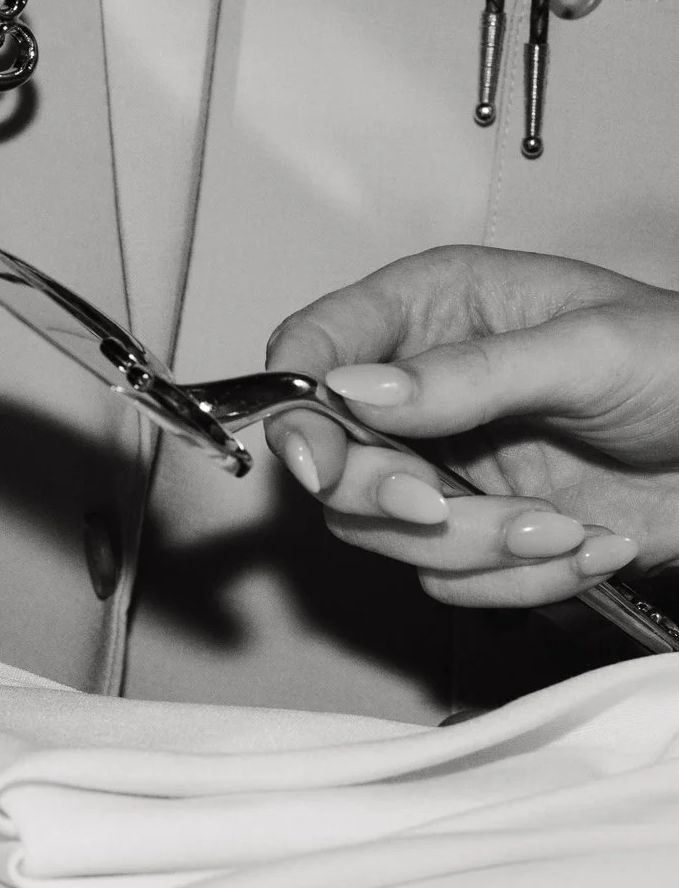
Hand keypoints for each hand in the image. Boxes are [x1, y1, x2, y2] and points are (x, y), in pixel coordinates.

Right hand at [263, 245, 678, 606]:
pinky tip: (586, 544)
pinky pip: (448, 578)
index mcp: (436, 308)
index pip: (316, 345)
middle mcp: (422, 388)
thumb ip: (470, 371)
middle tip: (438, 505)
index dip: (297, 403)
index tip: (318, 458)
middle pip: (329, 458)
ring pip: (383, 531)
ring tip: (562, 525)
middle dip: (386, 496)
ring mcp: (446, 463)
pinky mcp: (479, 528)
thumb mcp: (590, 350)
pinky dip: (518, 578)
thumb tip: (356, 388)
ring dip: (472, 545)